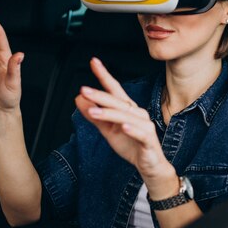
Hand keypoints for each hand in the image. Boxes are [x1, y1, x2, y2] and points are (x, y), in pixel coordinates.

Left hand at [75, 58, 177, 193]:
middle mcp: (137, 113)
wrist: (150, 166)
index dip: (104, 75)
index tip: (93, 62)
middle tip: (84, 89)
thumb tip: (78, 99)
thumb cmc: (131, 146)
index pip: (114, 89)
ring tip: (93, 112)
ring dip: (109, 113)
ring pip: (126, 116)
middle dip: (100, 95)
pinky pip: (140, 133)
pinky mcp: (149, 140)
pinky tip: (123, 126)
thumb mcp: (108, 130)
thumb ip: (94, 116)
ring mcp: (145, 126)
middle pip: (117, 101)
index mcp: (127, 109)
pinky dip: (132, 129)